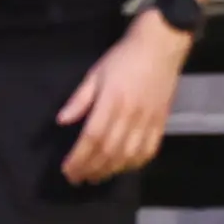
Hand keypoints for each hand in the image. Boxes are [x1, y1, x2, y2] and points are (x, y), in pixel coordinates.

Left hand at [55, 12, 191, 183]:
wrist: (161, 46)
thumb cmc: (124, 57)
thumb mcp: (96, 73)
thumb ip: (80, 99)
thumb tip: (62, 120)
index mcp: (112, 101)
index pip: (92, 137)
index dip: (79, 158)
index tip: (67, 169)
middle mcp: (131, 114)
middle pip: (109, 151)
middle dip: (90, 168)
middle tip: (77, 178)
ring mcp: (149, 120)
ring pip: (128, 155)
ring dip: (110, 170)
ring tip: (95, 177)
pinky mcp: (161, 122)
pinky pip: (149, 150)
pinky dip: (135, 163)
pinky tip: (123, 168)